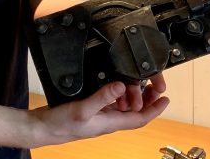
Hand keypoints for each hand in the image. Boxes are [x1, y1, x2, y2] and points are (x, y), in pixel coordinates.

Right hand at [29, 80, 169, 146]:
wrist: (43, 128)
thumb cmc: (61, 124)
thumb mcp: (83, 109)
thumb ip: (103, 97)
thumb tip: (122, 86)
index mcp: (110, 123)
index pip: (140, 118)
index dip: (155, 109)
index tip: (166, 99)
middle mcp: (108, 120)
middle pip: (135, 111)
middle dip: (147, 98)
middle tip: (154, 83)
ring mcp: (100, 115)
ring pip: (124, 105)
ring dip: (133, 94)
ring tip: (137, 80)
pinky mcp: (92, 109)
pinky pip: (112, 101)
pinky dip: (118, 92)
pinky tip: (116, 82)